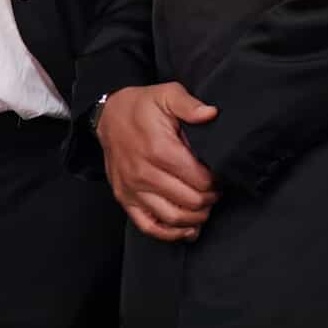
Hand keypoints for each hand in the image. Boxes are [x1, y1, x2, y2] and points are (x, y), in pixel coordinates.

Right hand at [96, 83, 219, 242]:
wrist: (108, 117)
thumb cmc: (142, 107)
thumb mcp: (166, 94)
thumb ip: (189, 104)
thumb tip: (211, 113)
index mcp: (158, 149)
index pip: (199, 180)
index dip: (216, 182)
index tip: (220, 177)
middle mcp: (144, 173)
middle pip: (190, 201)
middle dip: (210, 199)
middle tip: (216, 191)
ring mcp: (133, 189)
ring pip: (173, 218)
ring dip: (196, 218)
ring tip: (205, 207)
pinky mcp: (125, 199)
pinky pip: (149, 226)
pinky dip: (171, 234)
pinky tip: (187, 228)